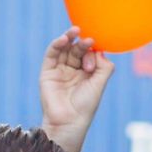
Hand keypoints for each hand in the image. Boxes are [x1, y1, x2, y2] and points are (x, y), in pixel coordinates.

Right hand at [38, 28, 114, 142]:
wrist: (68, 121)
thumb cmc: (86, 106)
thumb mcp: (100, 84)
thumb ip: (104, 67)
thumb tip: (101, 51)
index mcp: (87, 73)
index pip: (90, 54)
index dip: (93, 49)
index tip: (97, 45)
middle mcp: (73, 70)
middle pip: (77, 50)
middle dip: (83, 44)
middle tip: (89, 39)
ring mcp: (60, 70)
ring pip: (64, 49)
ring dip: (70, 38)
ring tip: (76, 30)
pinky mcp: (47, 72)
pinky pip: (51, 54)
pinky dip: (57, 44)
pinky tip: (64, 39)